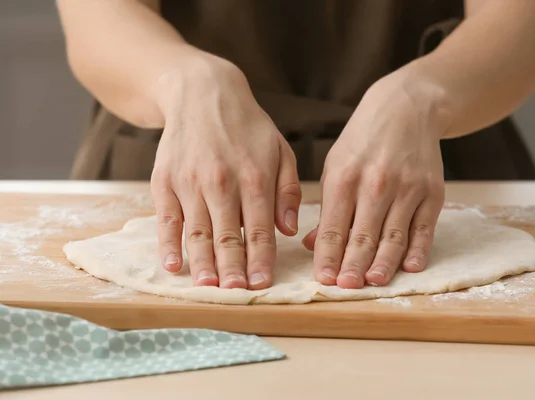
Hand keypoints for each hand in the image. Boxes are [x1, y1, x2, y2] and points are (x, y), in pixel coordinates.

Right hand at [150, 58, 300, 289]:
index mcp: (255, 178)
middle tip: (236, 295)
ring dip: (203, 264)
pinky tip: (173, 266)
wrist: (201, 93)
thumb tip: (290, 230)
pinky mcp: (165, 181)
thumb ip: (288, 191)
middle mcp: (222, 182)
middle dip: (233, 271)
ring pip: (198, 233)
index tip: (263, 285)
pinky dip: (169, 245)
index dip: (261, 260)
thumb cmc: (248, 126)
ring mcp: (190, 182)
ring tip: (208, 289)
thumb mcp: (280, 150)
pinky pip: (166, 219)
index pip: (260, 230)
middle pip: (228, 237)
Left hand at [302, 74, 446, 288]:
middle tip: (346, 289)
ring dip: (383, 263)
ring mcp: (407, 188)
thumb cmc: (362, 141)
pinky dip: (418, 250)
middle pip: (362, 235)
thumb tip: (313, 244)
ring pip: (393, 236)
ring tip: (373, 284)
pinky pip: (424, 228)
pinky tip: (410, 267)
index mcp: (344, 178)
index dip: (327, 256)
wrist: (406, 108)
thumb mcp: (335, 165)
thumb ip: (327, 207)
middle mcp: (375, 184)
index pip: (333, 227)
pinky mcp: (432, 192)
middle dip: (353, 266)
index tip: (322, 279)